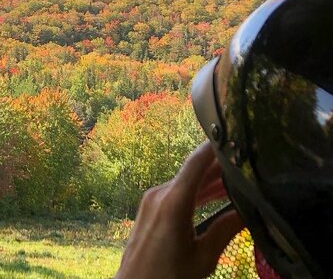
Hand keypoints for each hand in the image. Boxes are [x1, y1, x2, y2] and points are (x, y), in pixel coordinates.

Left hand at [114, 142, 243, 278]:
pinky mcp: (150, 208)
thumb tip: (248, 212)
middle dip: (220, 166)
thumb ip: (225, 230)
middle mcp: (160, 195)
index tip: (233, 133)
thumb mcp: (203, 257)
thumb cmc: (167, 277)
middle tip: (247, 160)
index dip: (215, 146)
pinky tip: (215, 194)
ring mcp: (152, 200)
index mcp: (173, 202)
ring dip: (210, 180)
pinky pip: (177, 192)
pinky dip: (197, 191)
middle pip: (194, 171)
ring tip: (238, 177)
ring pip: (186, 182)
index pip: (196, 163)